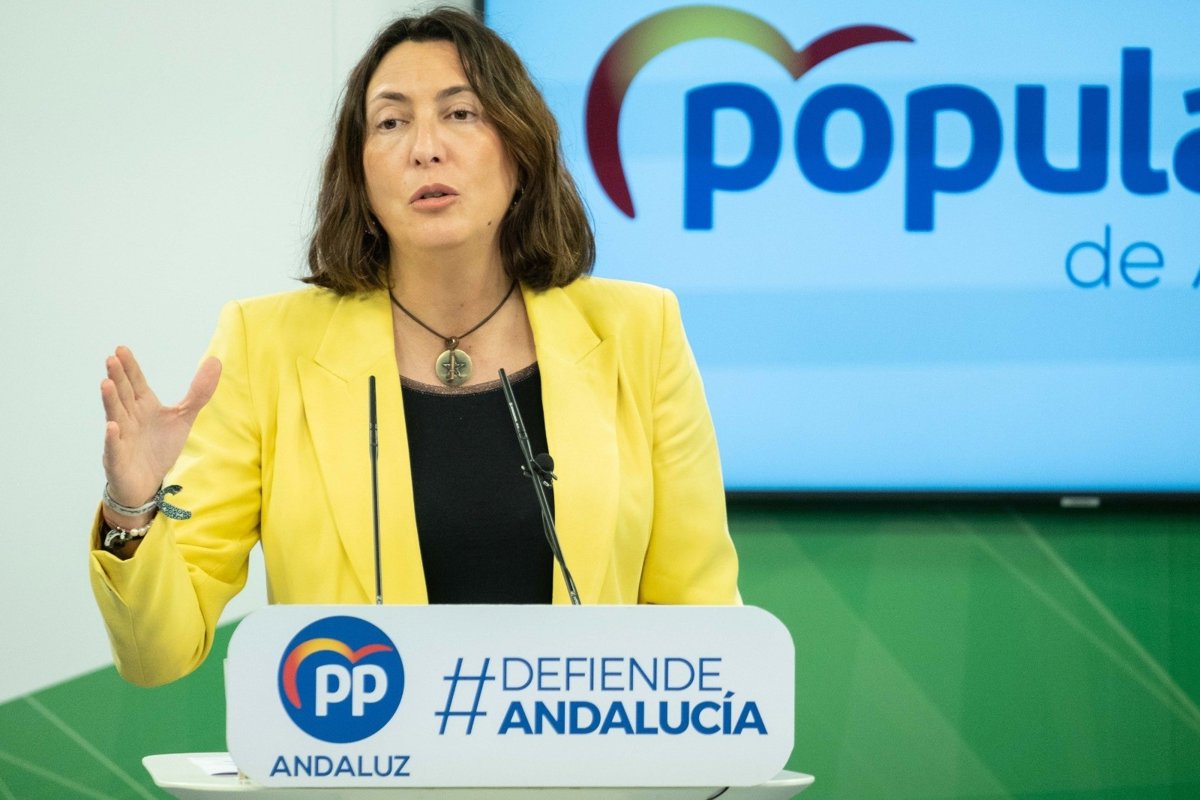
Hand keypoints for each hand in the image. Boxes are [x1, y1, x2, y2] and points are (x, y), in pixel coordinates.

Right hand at [100, 346, 221, 514]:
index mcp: (143, 406)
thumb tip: (216, 360)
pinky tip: (112, 427)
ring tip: (105, 384)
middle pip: (123, 394)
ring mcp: (121, 438)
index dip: (130, 367)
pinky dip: (112, 438)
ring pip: (115, 416)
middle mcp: (128, 417)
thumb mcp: (183, 417)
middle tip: (111, 359)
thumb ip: (199, 391)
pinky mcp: (118, 459)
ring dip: (110, 401)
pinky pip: (114, 447)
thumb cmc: (160, 446)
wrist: (148, 482)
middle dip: (117, 378)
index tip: (122, 349)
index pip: (136, 383)